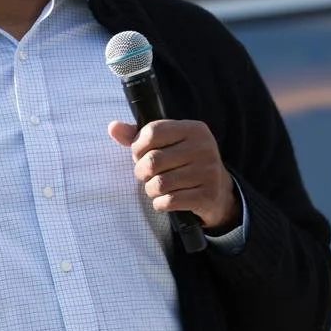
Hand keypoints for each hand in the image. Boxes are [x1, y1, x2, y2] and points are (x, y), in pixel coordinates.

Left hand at [109, 119, 240, 231]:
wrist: (217, 190)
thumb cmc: (184, 163)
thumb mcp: (168, 144)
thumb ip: (139, 136)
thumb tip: (113, 127)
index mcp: (193, 129)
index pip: (152, 132)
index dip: (138, 147)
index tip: (140, 155)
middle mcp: (204, 147)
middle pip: (153, 160)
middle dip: (141, 172)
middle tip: (146, 175)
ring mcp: (208, 171)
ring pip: (160, 183)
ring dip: (151, 190)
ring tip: (156, 188)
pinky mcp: (208, 194)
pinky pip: (170, 201)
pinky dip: (160, 203)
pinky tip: (166, 200)